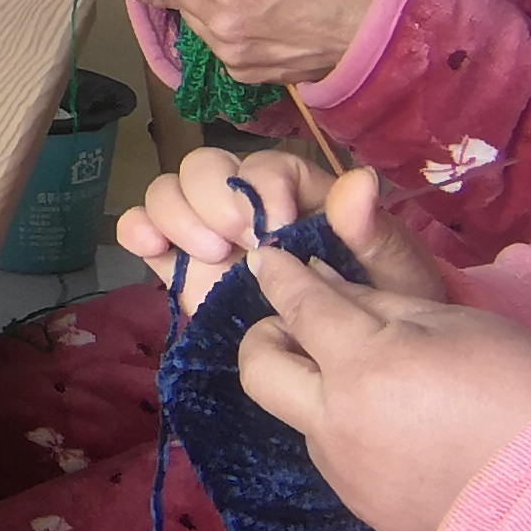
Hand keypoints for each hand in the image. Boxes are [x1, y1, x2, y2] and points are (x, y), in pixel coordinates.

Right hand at [116, 154, 447, 318]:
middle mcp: (246, 204)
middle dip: (213, 199)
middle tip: (235, 245)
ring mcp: (207, 233)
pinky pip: (143, 231)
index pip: (265, 166)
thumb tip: (359, 184)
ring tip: (211, 258)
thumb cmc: (380, 309)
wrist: (353, 364)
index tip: (277, 228)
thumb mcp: (393, 276)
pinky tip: (152, 249)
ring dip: (178, 216)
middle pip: (205, 167)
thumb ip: (374, 233)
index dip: (261, 187)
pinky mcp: (179, 266)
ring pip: (169, 192)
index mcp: (298, 194)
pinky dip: (137, 230)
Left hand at [237, 222, 530, 530]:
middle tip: (299, 323)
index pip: (298, 305)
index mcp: (362, 366)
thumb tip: (317, 280)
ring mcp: (345, 473)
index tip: (268, 258)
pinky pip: (336, 456)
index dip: (278, 274)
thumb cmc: (527, 388)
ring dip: (317, 389)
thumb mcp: (455, 324)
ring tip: (382, 382)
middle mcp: (336, 423)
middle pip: (259, 370)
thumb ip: (374, 303)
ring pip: (299, 416)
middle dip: (266, 336)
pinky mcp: (363, 509)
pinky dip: (350, 430)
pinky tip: (403, 429)